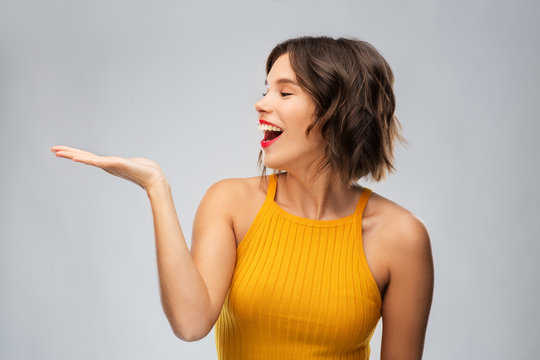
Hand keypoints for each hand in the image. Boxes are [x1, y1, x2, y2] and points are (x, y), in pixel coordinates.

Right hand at [51, 145, 166, 190]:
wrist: (154, 178)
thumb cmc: (148, 171)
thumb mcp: (135, 164)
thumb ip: (131, 163)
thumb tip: (136, 165)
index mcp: (109, 163)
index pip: (89, 157)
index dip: (76, 154)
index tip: (64, 152)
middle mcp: (107, 165)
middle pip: (83, 157)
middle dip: (68, 153)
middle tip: (53, 150)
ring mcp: (109, 165)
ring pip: (86, 158)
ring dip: (71, 154)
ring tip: (58, 152)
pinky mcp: (113, 164)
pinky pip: (96, 161)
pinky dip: (85, 159)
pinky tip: (74, 158)